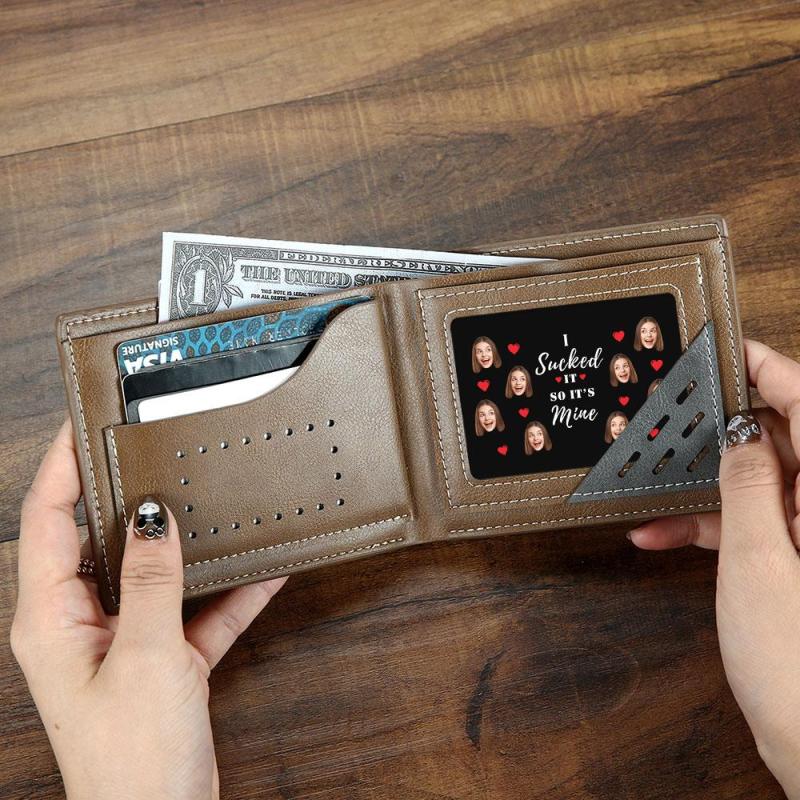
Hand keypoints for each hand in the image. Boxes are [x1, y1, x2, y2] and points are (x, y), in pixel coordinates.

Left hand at [10, 418, 285, 798]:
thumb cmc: (131, 759)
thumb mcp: (144, 656)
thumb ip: (151, 581)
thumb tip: (151, 516)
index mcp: (52, 619)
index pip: (48, 521)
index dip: (62, 467)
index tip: (84, 425)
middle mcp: (82, 623)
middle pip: (98, 538)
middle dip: (126, 493)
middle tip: (153, 448)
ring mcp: (125, 640)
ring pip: (153, 570)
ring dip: (185, 541)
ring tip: (211, 498)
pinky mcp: (163, 658)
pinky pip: (197, 608)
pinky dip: (228, 590)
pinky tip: (264, 568)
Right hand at [628, 339, 799, 797]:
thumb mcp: (758, 559)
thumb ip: (749, 484)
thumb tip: (738, 432)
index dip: (766, 368)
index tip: (723, 348)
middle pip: (780, 439)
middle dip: (719, 430)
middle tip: (670, 417)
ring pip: (758, 483)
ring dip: (702, 484)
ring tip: (649, 478)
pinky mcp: (796, 560)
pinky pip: (752, 524)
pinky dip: (708, 525)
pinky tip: (660, 533)